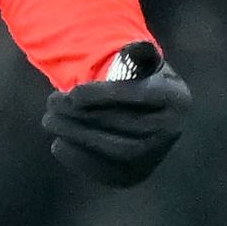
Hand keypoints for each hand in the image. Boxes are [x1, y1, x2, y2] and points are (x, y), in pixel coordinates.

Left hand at [43, 42, 189, 187]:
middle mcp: (172, 130)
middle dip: (83, 115)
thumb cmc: (135, 80)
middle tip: (52, 104)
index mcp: (175, 98)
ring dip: (78, 136)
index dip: (101, 95)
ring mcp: (155, 156)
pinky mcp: (135, 175)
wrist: (143, 113)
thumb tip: (132, 50)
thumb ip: (135, 53)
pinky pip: (108, 172)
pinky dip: (80, 160)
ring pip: (116, 150)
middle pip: (124, 125)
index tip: (72, 93)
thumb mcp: (139, 62)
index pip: (138, 96)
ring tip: (50, 120)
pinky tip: (58, 144)